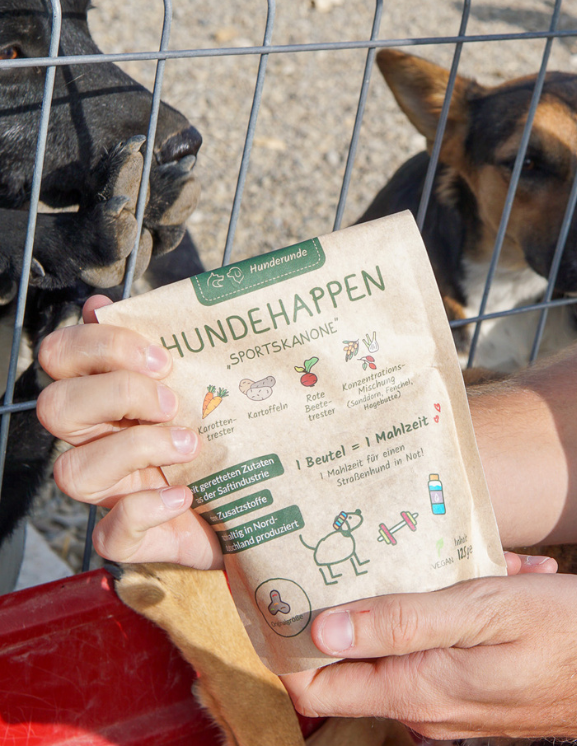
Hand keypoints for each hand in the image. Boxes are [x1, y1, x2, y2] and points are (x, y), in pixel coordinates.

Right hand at [37, 294, 221, 568]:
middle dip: (116, 394)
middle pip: (56, 407)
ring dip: (136, 449)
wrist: (256, 506)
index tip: (162, 358)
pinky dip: (148, 508)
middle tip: (171, 401)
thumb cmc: (225, 439)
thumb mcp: (209, 386)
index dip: (100, 346)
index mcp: (109, 396)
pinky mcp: (129, 538)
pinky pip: (112, 532)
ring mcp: (110, 491)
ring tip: (189, 446)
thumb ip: (177, 345)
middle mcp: (98, 440)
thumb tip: (128, 303)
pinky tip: (183, 495)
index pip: (63, 356)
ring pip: (74, 471)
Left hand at [283, 571, 576, 741]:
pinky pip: (451, 645)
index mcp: (419, 690)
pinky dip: (466, 610)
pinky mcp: (482, 693)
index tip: (291, 580)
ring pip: (413, 639)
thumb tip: (323, 630)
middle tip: (388, 540)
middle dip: (373, 595)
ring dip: (434, 593)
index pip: (318, 681)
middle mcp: (428, 709)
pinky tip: (509, 576)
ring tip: (481, 557)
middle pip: (364, 653)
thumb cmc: (575, 638)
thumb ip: (402, 624)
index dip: (296, 634)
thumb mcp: (486, 614)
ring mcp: (456, 705)